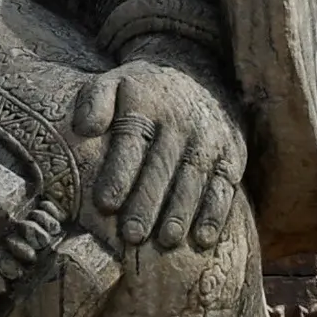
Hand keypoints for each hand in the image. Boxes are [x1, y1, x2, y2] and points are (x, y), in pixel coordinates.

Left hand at [76, 58, 247, 251]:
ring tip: (166, 240)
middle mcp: (180, 123)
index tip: (105, 204)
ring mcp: (210, 140)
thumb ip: (94, 101)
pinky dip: (215, 213)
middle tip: (132, 235)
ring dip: (180, 213)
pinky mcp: (232, 155)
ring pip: (194, 180)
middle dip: (147, 203)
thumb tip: (83, 128)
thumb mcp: (114, 82)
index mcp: (146, 105)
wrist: (197, 75)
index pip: (131, 142)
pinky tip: (203, 238)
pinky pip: (225, 187)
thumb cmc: (143, 92)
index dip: (118, 174)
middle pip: (162, 167)